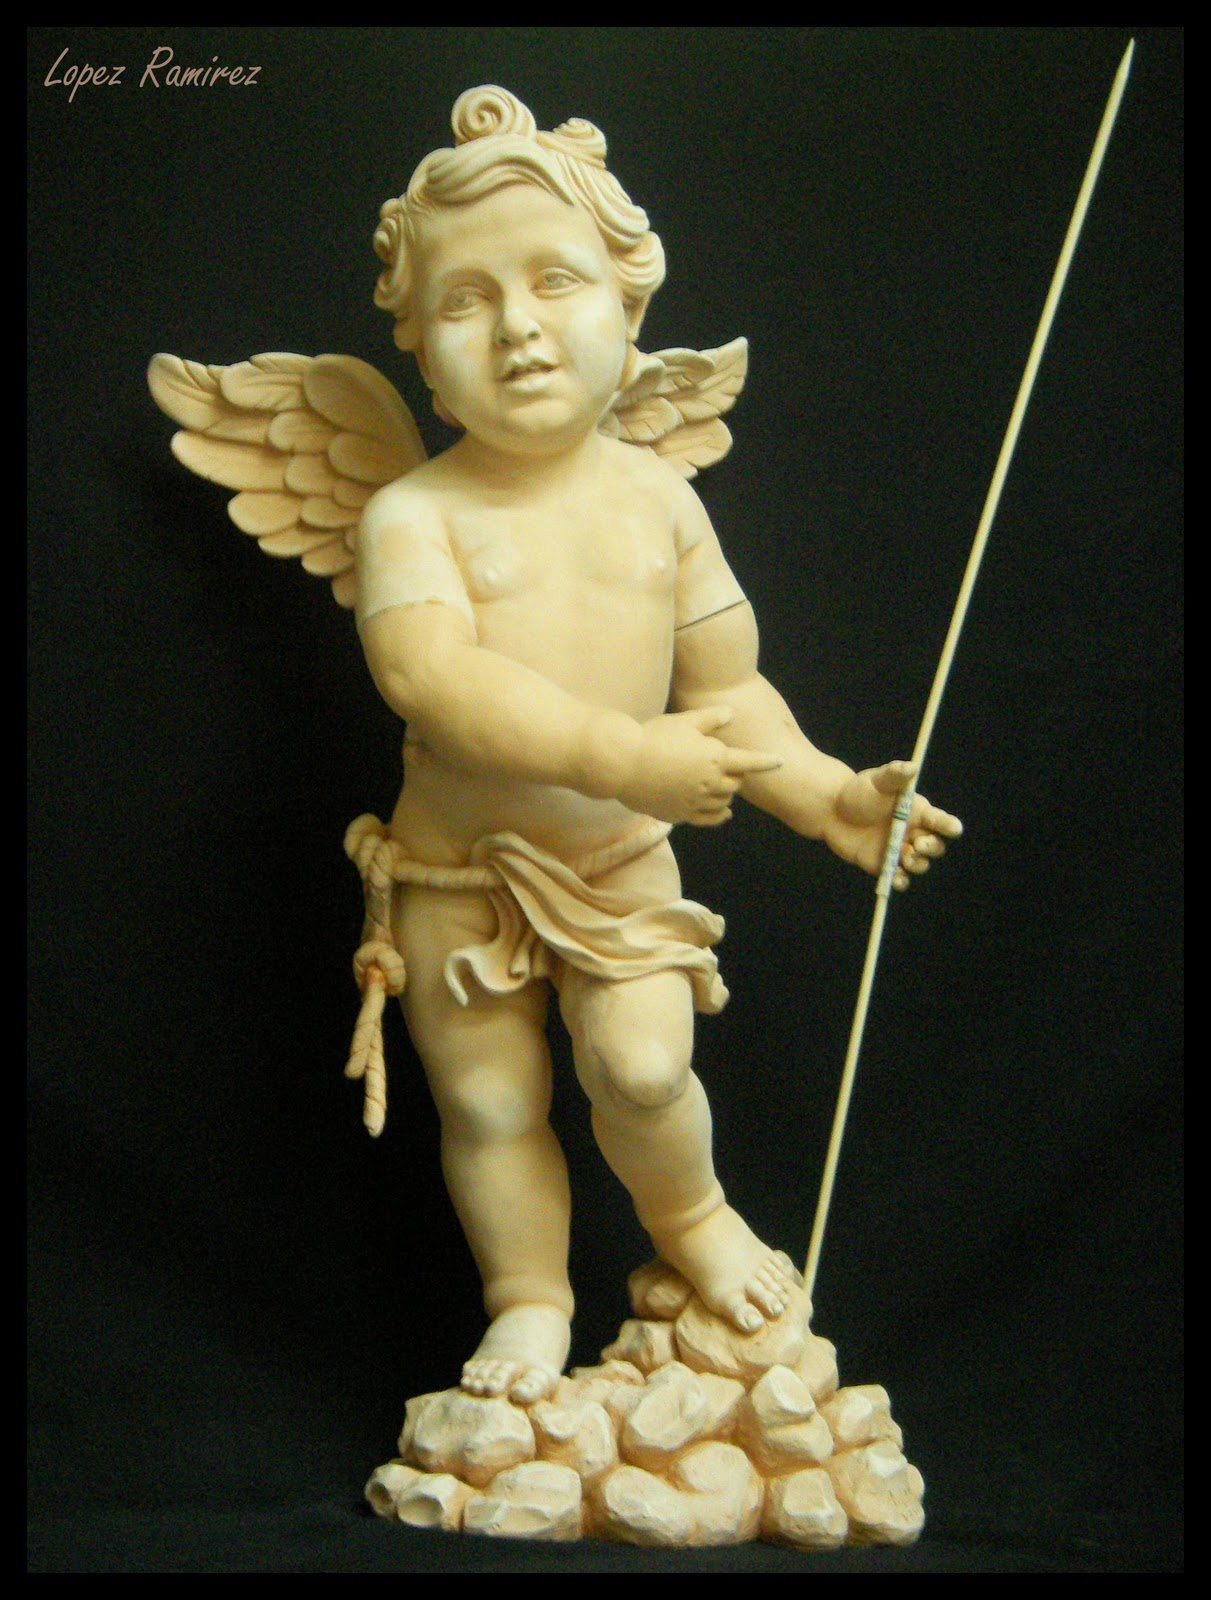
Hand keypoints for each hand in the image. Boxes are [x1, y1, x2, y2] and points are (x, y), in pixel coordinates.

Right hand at [618, 706, 780, 825]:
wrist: (623, 763)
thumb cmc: (653, 736)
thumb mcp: (684, 721)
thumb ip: (711, 718)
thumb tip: (731, 712)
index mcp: (714, 758)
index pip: (749, 762)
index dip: (766, 762)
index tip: (780, 762)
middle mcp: (709, 783)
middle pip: (735, 784)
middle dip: (736, 775)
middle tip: (730, 766)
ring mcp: (695, 801)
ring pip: (723, 803)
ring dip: (726, 795)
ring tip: (722, 786)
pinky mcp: (681, 814)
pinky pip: (707, 819)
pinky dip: (718, 816)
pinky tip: (723, 813)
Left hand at [824, 760, 961, 889]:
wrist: (831, 810)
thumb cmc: (858, 791)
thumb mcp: (876, 781)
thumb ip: (894, 774)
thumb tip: (911, 767)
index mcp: (917, 812)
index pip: (940, 821)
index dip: (949, 826)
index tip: (953, 828)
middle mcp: (912, 833)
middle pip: (935, 847)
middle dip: (932, 848)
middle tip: (917, 843)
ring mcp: (899, 851)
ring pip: (919, 865)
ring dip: (917, 864)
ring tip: (904, 856)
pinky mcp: (883, 865)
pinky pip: (898, 878)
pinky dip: (900, 881)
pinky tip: (895, 879)